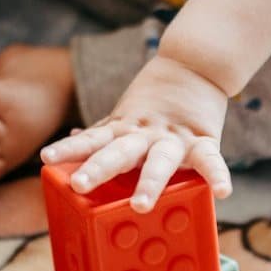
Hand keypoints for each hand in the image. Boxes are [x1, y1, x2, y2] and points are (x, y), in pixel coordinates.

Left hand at [40, 55, 231, 212]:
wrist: (196, 65)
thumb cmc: (158, 98)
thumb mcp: (126, 114)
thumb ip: (104, 130)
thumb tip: (76, 137)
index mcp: (124, 129)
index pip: (92, 140)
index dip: (69, 149)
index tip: (47, 159)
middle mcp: (145, 135)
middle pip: (118, 152)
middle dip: (99, 168)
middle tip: (79, 184)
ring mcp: (173, 138)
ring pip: (159, 161)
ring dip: (149, 181)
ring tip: (141, 205)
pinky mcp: (203, 140)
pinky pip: (210, 161)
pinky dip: (217, 175)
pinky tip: (223, 192)